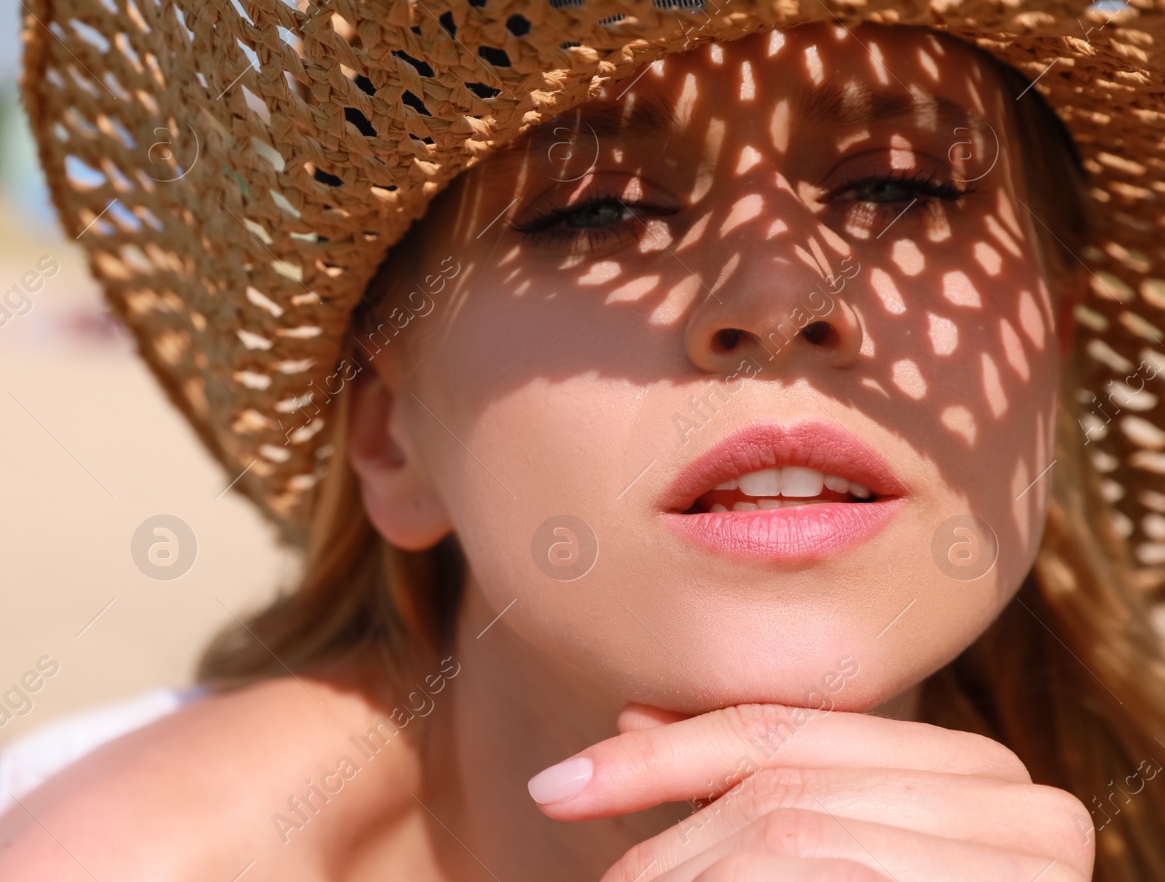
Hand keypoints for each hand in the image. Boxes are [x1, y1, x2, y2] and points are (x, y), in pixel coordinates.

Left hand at [526, 702, 1095, 880]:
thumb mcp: (843, 843)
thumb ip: (765, 787)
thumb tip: (633, 722)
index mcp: (984, 774)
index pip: (793, 737)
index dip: (667, 755)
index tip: (561, 784)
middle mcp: (1026, 813)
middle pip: (783, 796)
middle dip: (669, 844)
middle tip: (604, 879)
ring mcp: (1024, 876)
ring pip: (787, 841)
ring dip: (687, 872)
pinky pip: (829, 877)